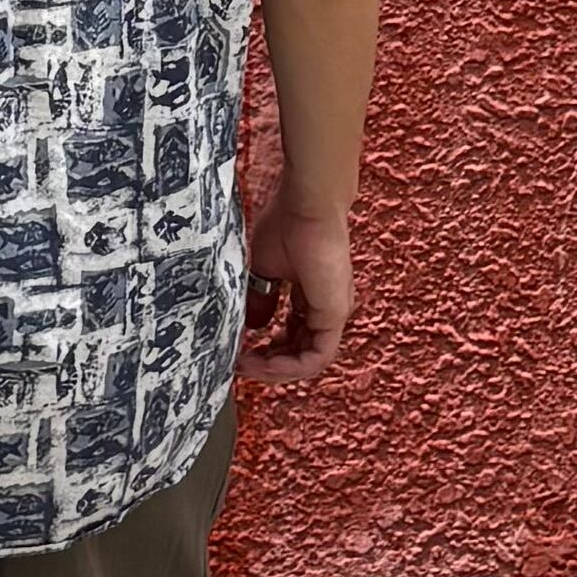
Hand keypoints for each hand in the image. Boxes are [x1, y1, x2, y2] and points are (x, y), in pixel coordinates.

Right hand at [238, 191, 354, 383]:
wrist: (307, 206)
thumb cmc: (287, 224)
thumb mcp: (263, 271)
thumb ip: (259, 301)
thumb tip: (253, 327)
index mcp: (311, 297)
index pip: (293, 336)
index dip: (267, 349)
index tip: (241, 352)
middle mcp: (324, 308)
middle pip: (300, 352)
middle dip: (269, 364)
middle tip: (241, 365)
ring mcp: (332, 313)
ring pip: (308, 360)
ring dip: (276, 370)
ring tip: (247, 367)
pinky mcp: (334, 314)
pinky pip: (316, 357)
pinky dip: (289, 366)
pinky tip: (264, 362)